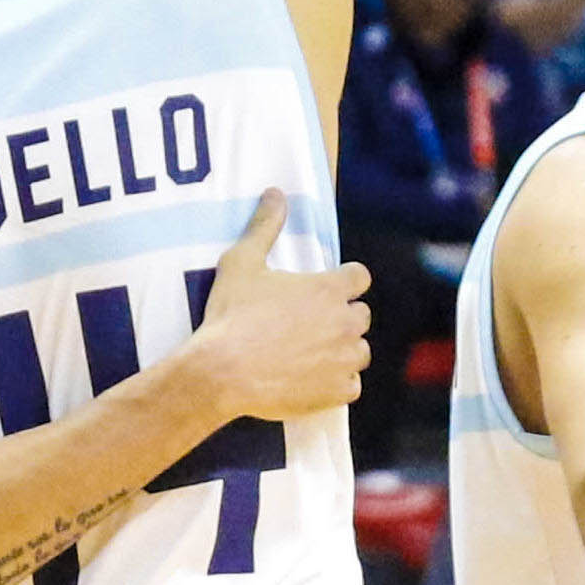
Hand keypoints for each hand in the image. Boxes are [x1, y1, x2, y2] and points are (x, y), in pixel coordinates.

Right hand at [179, 192, 372, 422]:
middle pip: (361, 316)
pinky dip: (337, 384)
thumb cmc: (231, 315)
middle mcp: (345, 322)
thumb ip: (264, 226)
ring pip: (359, 352)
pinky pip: (351, 386)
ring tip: (312, 355)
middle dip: (342, 318)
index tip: (328, 289)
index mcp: (328, 289)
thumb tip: (276, 193)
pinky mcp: (337, 391)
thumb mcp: (241, 262)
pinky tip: (313, 381)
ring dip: (343, 351)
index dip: (345, 281)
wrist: (222, 372)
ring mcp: (344, 359)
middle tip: (310, 326)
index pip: (360, 277)